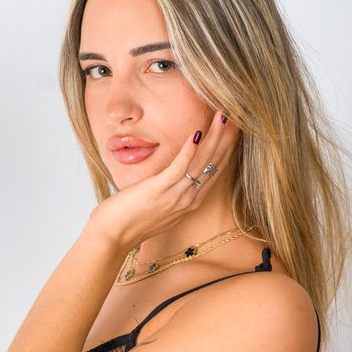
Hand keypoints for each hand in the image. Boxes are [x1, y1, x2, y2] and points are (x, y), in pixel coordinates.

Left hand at [90, 107, 241, 252]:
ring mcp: (175, 196)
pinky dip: (188, 150)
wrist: (113, 237)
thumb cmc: (130, 221)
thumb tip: (170, 176)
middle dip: (227, 138)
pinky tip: (196, 133)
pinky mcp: (158, 190)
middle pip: (214, 164)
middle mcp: (188, 199)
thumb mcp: (158, 205)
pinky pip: (178, 168)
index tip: (234, 128)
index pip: (215, 171)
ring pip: (201, 162)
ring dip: (214, 137)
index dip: (227, 148)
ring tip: (223, 116)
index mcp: (190, 202)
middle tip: (238, 114)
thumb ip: (170, 191)